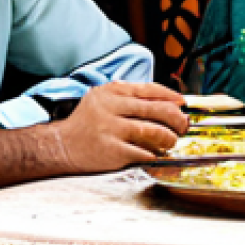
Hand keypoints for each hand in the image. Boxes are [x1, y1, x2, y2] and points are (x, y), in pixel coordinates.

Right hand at [51, 82, 188, 173]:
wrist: (60, 146)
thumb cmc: (87, 123)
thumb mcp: (103, 100)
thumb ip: (129, 97)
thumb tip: (165, 102)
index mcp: (111, 92)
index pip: (149, 90)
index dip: (170, 96)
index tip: (182, 103)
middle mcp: (110, 108)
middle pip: (156, 109)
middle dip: (176, 118)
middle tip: (183, 125)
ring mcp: (110, 129)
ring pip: (153, 130)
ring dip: (169, 137)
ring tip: (172, 141)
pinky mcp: (111, 150)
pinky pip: (143, 152)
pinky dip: (154, 153)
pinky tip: (157, 154)